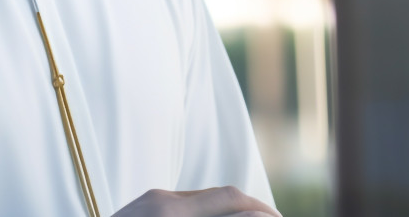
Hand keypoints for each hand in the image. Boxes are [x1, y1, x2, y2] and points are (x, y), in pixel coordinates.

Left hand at [110, 186, 281, 216]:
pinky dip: (211, 211)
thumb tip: (250, 216)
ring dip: (234, 208)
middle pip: (224, 194)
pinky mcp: (146, 202)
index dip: (261, 211)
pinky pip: (188, 201)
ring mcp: (153, 199)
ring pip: (207, 196)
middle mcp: (162, 202)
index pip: (230, 202)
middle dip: (255, 207)